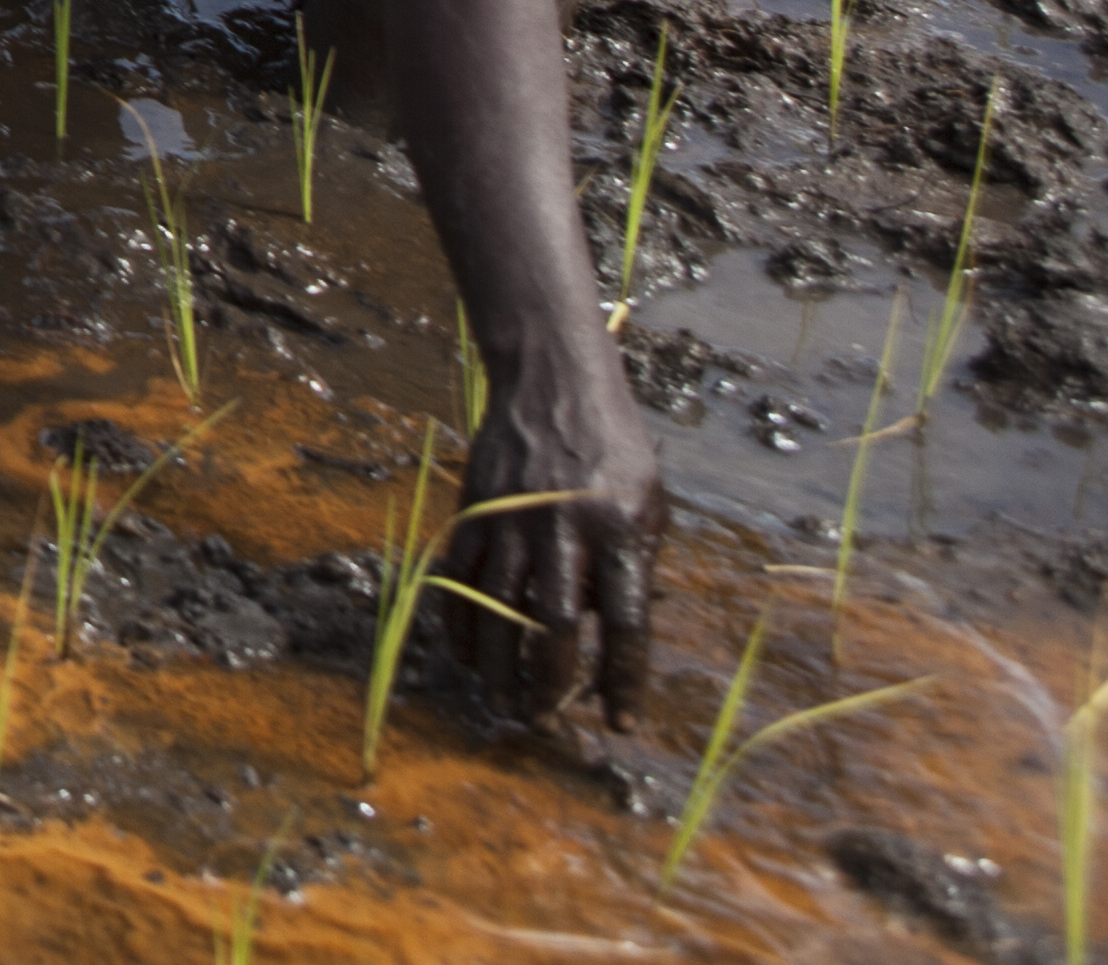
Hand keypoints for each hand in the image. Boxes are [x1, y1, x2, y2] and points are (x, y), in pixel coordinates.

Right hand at [448, 347, 661, 725]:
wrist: (552, 382)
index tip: (622, 724)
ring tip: (504, 705)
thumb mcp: (649, 502)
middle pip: (555, 627)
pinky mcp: (472, 511)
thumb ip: (634, 569)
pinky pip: (458, 580)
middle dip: (551, 686)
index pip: (626, 624)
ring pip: (499, 611)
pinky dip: (460, 625)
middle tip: (547, 723)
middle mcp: (563, 528)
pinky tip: (466, 657)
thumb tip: (611, 639)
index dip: (625, 681)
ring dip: (500, 667)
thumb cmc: (615, 448)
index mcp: (619, 529)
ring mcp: (510, 519)